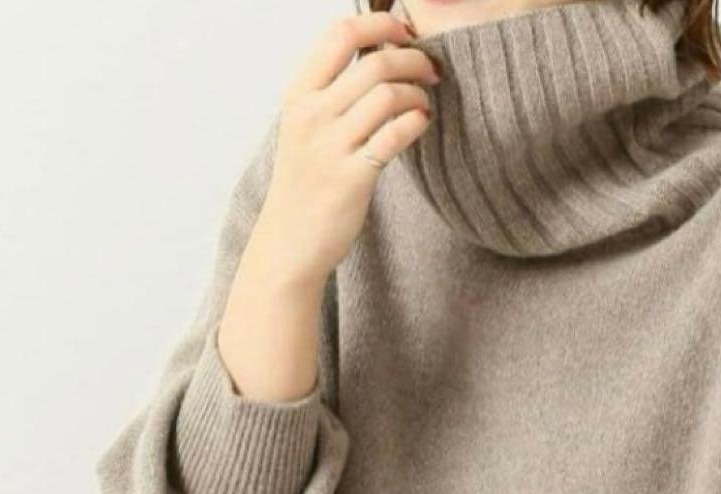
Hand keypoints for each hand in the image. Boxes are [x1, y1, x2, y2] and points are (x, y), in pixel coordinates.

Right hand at [252, 9, 440, 290]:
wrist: (290, 241)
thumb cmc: (304, 183)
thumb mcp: (303, 126)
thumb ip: (331, 90)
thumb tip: (377, 53)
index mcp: (298, 94)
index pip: (340, 33)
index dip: (380, 23)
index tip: (404, 33)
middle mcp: (312, 115)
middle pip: (375, 62)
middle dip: (414, 60)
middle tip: (430, 71)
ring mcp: (331, 147)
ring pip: (389, 95)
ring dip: (418, 92)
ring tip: (424, 102)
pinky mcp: (353, 178)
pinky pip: (396, 135)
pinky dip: (417, 121)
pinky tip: (421, 123)